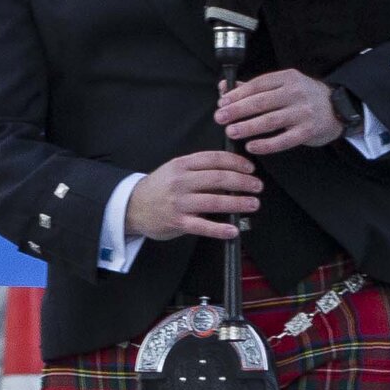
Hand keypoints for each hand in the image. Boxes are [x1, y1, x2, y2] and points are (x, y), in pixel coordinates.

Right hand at [128, 149, 265, 240]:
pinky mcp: (177, 222)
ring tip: (253, 204)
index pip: (214, 159)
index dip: (236, 162)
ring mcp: (179, 202)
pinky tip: (233, 230)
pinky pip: (202, 226)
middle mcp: (181, 181)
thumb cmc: (160, 188)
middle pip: (218, 178)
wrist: (132, 206)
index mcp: (182, 165)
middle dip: (243, 182)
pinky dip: (220, 229)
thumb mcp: (176, 171)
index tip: (250, 168)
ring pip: (214, 200)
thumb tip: (232, 174)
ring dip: (238, 202)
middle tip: (258, 186)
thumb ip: (200, 170)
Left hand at [217, 68, 349, 154]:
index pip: (258, 84)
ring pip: (270, 121)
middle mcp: (296, 93)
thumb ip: (255, 87)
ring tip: (231, 131)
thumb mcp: (284, 85)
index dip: (237, 94)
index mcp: (288, 78)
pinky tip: (252, 146)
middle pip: (261, 102)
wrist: (339, 109)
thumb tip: (225, 88)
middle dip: (237, 110)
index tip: (222, 102)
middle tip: (220, 117)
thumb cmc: (305, 97)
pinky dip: (266, 144)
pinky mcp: (308, 131)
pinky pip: (283, 140)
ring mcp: (303, 113)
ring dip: (248, 127)